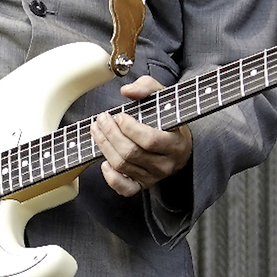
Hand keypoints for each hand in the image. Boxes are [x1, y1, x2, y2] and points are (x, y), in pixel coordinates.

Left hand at [93, 76, 191, 197]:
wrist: (178, 143)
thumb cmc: (168, 117)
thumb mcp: (163, 97)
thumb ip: (147, 88)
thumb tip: (126, 91)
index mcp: (176, 143)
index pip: (149, 140)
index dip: (129, 128)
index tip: (119, 115)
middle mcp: (166, 164)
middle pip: (131, 153)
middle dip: (110, 134)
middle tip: (102, 119)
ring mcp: (154, 177)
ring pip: (122, 166)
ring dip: (104, 146)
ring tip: (97, 130)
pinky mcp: (143, 185)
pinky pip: (125, 189)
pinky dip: (111, 178)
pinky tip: (104, 162)